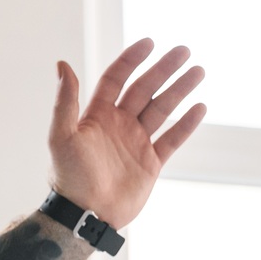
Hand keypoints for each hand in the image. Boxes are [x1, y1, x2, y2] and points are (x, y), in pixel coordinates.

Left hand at [49, 38, 205, 230]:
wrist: (85, 216)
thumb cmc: (69, 178)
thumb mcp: (61, 137)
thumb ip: (65, 101)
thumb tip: (62, 63)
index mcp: (97, 116)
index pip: (116, 78)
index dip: (131, 60)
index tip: (150, 43)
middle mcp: (118, 125)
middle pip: (145, 89)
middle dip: (164, 69)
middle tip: (184, 50)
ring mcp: (136, 143)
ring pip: (162, 109)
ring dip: (180, 90)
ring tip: (198, 71)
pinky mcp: (150, 164)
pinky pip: (171, 140)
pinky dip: (186, 124)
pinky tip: (199, 107)